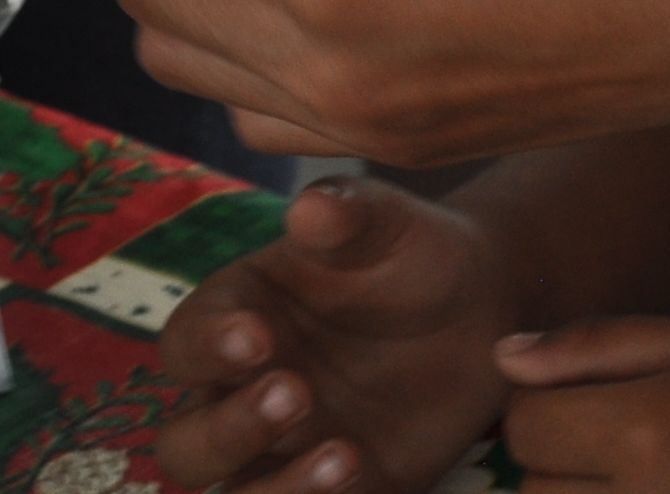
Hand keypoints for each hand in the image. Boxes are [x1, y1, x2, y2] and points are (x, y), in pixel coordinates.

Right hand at [157, 179, 516, 493]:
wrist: (482, 304)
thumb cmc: (412, 252)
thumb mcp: (390, 224)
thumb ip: (350, 215)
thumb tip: (312, 205)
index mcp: (235, 318)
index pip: (187, 343)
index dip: (209, 346)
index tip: (256, 336)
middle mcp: (242, 395)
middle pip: (188, 441)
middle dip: (228, 429)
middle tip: (294, 393)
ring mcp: (284, 451)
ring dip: (278, 488)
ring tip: (346, 454)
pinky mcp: (338, 490)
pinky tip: (366, 475)